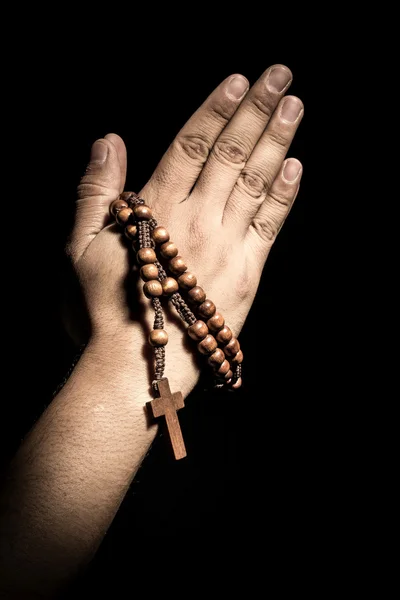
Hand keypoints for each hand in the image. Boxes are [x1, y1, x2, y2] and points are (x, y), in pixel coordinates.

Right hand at [67, 64, 302, 397]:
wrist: (140, 367)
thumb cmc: (104, 308)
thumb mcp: (81, 247)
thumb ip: (96, 192)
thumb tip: (108, 140)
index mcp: (158, 211)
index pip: (191, 146)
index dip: (215, 110)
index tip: (238, 81)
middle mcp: (197, 221)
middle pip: (230, 155)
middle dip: (256, 110)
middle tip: (280, 73)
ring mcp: (226, 247)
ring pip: (255, 183)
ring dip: (277, 141)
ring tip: (294, 106)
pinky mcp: (246, 276)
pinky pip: (269, 228)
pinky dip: (285, 197)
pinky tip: (297, 168)